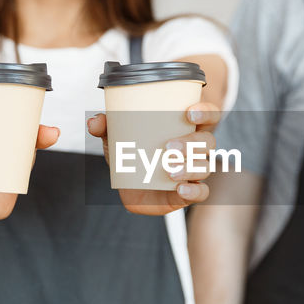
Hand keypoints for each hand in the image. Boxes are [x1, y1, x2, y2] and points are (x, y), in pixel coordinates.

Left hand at [87, 103, 220, 215]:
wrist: (130, 185)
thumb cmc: (131, 152)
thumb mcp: (117, 137)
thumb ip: (106, 127)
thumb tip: (95, 122)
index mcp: (187, 128)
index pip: (209, 115)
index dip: (206, 111)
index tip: (189, 112)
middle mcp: (196, 149)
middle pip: (207, 142)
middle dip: (192, 143)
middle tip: (169, 148)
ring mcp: (195, 171)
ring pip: (205, 166)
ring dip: (190, 167)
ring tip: (169, 170)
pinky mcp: (189, 193)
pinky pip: (202, 192)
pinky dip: (194, 191)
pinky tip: (181, 189)